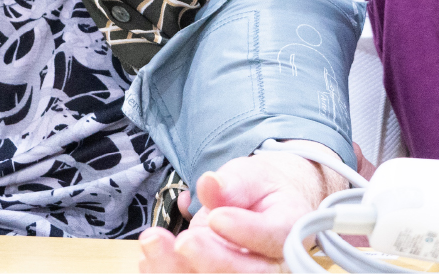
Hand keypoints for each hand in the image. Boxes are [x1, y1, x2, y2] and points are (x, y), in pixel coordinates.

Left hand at [138, 143, 348, 272]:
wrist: (261, 209)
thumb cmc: (259, 191)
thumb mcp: (251, 175)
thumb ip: (234, 183)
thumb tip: (210, 184)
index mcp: (290, 230)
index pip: (274, 238)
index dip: (246, 232)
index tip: (217, 216)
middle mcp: (275, 264)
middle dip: (212, 261)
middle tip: (184, 240)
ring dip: (179, 270)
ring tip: (152, 242)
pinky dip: (168, 273)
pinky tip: (148, 260)